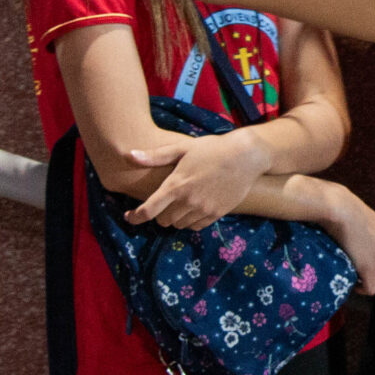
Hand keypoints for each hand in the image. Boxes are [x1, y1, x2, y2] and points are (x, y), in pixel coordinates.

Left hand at [124, 129, 270, 229]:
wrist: (245, 156)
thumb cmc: (212, 149)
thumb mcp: (182, 148)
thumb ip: (155, 156)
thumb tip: (129, 155)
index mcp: (176, 185)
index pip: (149, 210)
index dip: (135, 217)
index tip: (129, 217)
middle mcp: (188, 201)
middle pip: (163, 220)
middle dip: (159, 213)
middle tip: (164, 202)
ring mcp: (203, 209)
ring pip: (179, 225)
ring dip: (175, 217)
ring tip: (180, 203)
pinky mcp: (216, 214)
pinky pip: (195, 226)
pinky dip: (190, 221)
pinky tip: (194, 208)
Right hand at [322, 189, 374, 294]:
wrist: (342, 210)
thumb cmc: (349, 210)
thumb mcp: (370, 222)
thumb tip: (367, 245)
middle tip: (370, 281)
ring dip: (368, 284)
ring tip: (356, 278)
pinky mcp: (369, 268)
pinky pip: (370, 289)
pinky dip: (361, 289)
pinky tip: (352, 282)